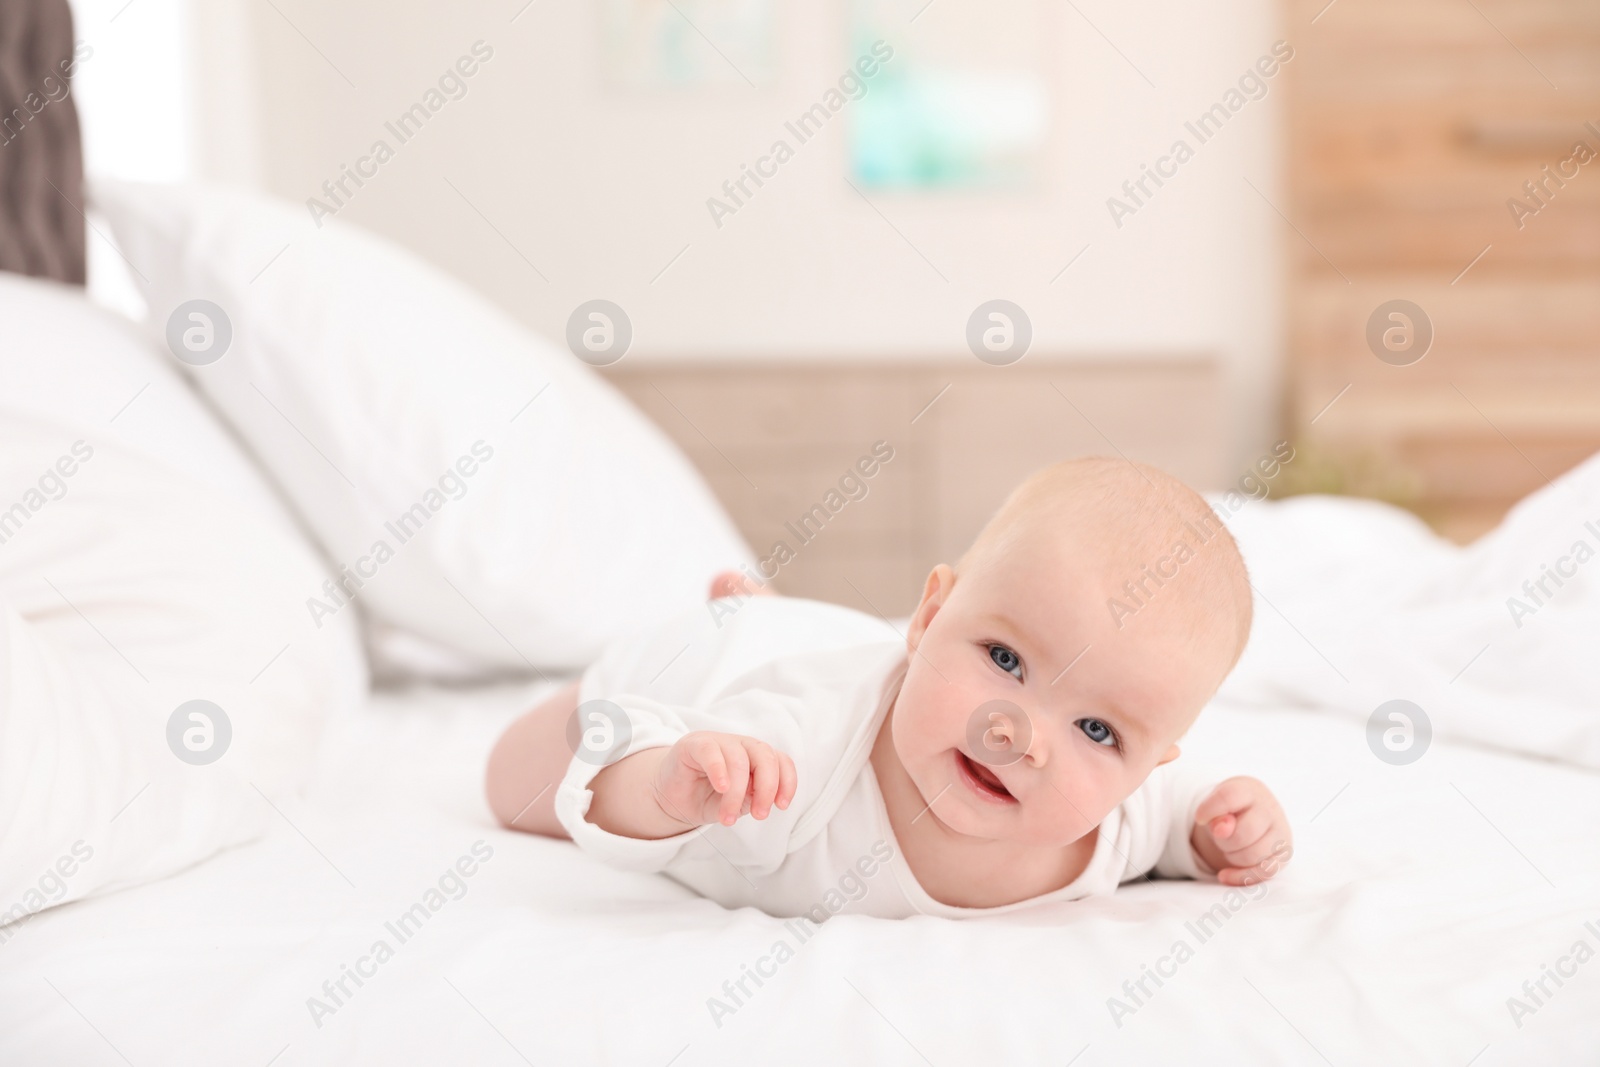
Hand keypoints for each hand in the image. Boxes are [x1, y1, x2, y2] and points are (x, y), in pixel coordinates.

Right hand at [652, 731, 797, 828]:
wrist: (674, 800)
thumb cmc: (708, 799)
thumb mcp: (737, 804)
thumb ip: (752, 798)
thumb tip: (762, 797)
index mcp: (756, 758)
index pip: (781, 761)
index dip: (787, 782)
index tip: (782, 806)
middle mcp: (741, 746)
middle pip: (765, 757)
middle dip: (767, 788)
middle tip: (759, 815)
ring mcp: (718, 741)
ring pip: (739, 759)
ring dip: (737, 793)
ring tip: (728, 818)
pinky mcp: (695, 744)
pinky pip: (711, 751)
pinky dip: (719, 770)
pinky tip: (721, 787)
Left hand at [1190, 776, 1292, 886]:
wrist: (1249, 815)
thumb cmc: (1229, 810)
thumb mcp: (1216, 806)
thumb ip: (1215, 815)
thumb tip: (1222, 829)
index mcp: (1249, 790)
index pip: (1230, 796)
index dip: (1211, 809)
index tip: (1200, 818)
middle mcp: (1270, 809)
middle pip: (1244, 832)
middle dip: (1225, 841)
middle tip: (1220, 837)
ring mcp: (1281, 832)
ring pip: (1254, 855)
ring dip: (1233, 857)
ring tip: (1228, 849)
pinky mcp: (1284, 855)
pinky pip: (1264, 872)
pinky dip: (1241, 877)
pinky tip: (1224, 875)